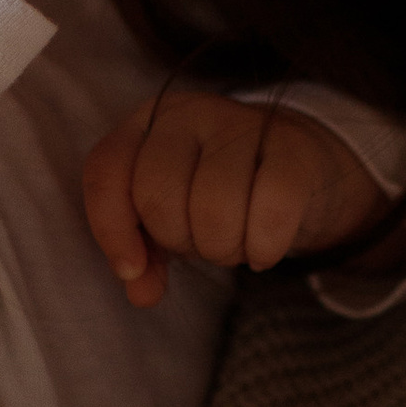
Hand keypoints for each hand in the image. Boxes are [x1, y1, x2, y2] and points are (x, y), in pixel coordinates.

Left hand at [83, 93, 395, 309]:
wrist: (299, 166)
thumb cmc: (220, 194)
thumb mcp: (171, 218)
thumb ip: (144, 254)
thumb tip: (140, 291)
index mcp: (145, 124)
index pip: (106, 172)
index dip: (111, 230)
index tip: (133, 270)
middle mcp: (189, 114)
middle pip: (158, 197)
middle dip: (180, 241)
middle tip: (205, 243)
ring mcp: (242, 123)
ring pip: (213, 206)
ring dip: (225, 248)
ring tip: (236, 244)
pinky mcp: (293, 147)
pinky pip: (270, 209)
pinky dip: (264, 246)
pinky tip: (264, 252)